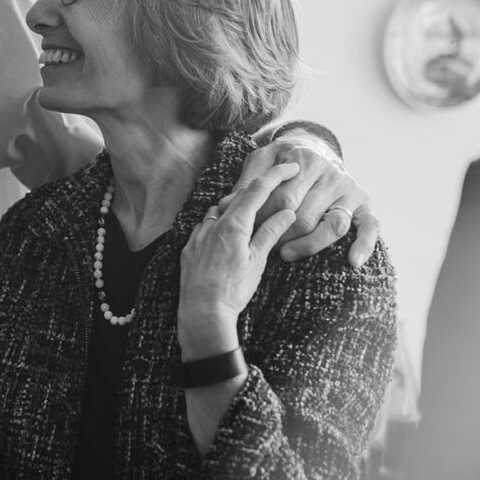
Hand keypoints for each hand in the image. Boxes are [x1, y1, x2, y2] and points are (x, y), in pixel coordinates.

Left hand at [178, 163, 298, 355]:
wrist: (202, 314)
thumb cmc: (233, 290)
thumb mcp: (258, 260)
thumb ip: (270, 233)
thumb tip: (287, 212)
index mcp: (233, 224)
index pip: (257, 190)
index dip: (276, 175)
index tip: (290, 165)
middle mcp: (213, 224)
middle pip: (238, 197)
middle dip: (257, 190)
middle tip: (274, 190)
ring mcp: (198, 235)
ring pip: (219, 211)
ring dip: (235, 208)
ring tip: (250, 216)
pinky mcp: (189, 248)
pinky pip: (205, 227)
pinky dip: (218, 225)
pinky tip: (226, 237)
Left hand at [224, 139, 377, 268]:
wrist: (316, 148)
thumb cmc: (282, 160)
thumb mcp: (262, 161)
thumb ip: (246, 182)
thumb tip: (225, 204)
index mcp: (305, 160)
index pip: (283, 199)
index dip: (264, 220)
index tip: (247, 233)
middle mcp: (331, 174)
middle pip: (305, 216)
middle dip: (281, 236)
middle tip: (262, 249)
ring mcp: (350, 190)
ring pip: (333, 225)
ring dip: (309, 245)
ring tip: (286, 254)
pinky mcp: (364, 206)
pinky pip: (370, 228)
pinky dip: (364, 246)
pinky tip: (352, 263)